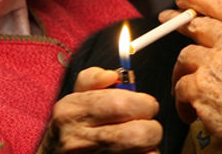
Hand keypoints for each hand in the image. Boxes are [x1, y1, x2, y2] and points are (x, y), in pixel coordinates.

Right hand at [46, 67, 161, 152]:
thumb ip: (92, 80)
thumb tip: (112, 75)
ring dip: (149, 146)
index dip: (144, 103)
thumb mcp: (73, 100)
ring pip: (143, 152)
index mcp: (72, 110)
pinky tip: (134, 153)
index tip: (145, 104)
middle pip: (137, 133)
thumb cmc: (69, 128)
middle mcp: (79, 139)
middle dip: (151, 127)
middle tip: (146, 124)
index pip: (121, 104)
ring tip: (139, 141)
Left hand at [165, 0, 221, 153]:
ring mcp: (216, 62)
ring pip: (184, 58)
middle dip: (176, 23)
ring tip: (189, 93)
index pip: (221, 3)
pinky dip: (183, 103)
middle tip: (165, 23)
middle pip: (195, 25)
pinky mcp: (201, 86)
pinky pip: (180, 87)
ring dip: (183, 75)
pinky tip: (192, 113)